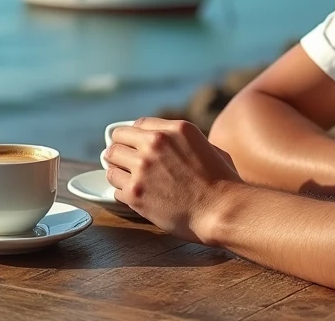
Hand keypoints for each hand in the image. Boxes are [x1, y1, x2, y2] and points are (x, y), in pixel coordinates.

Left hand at [104, 117, 242, 241]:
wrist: (222, 210)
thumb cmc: (223, 183)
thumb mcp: (208, 146)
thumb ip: (184, 141)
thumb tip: (172, 145)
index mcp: (176, 129)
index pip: (139, 124)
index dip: (134, 136)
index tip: (133, 145)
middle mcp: (156, 143)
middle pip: (119, 139)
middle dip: (121, 150)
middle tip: (124, 161)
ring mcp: (143, 167)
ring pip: (111, 161)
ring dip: (118, 169)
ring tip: (126, 178)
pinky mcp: (135, 192)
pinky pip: (114, 187)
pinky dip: (122, 192)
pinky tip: (135, 196)